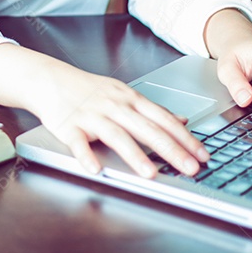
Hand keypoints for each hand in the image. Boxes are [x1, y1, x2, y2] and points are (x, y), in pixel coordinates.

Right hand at [25, 56, 209, 178]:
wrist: (49, 79)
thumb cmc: (88, 89)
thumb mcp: (123, 94)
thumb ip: (151, 109)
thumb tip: (181, 119)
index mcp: (129, 99)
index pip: (163, 119)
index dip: (184, 137)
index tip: (202, 155)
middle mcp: (114, 106)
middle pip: (146, 128)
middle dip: (170, 149)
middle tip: (189, 168)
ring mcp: (91, 116)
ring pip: (116, 135)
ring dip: (134, 155)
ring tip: (150, 173)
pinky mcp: (69, 126)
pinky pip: (78, 142)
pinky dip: (86, 155)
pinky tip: (95, 168)